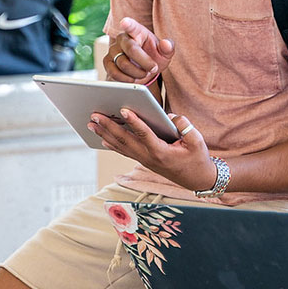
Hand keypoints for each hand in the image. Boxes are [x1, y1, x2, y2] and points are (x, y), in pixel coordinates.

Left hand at [88, 110, 216, 191]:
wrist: (197, 179)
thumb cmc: (197, 158)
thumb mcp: (196, 141)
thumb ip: (184, 125)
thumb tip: (169, 115)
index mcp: (161, 152)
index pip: (145, 134)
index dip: (134, 122)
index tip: (123, 109)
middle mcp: (149, 157)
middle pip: (125, 140)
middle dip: (108, 126)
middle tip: (94, 115)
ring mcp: (144, 160)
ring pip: (121, 146)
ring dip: (105, 134)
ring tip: (91, 123)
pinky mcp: (143, 160)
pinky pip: (125, 151)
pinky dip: (112, 144)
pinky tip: (102, 137)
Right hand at [103, 17, 174, 84]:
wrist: (145, 70)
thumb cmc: (154, 57)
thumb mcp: (165, 53)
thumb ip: (168, 47)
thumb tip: (166, 44)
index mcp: (137, 31)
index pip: (132, 26)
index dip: (128, 24)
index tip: (125, 22)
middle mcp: (122, 38)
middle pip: (131, 50)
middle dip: (145, 62)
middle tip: (154, 68)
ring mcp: (113, 50)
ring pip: (123, 64)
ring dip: (137, 73)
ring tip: (144, 73)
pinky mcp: (107, 62)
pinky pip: (114, 73)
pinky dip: (127, 79)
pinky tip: (134, 79)